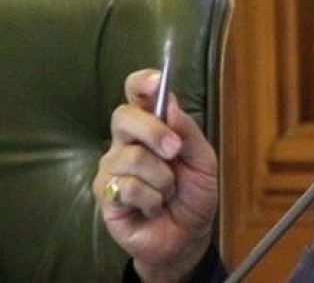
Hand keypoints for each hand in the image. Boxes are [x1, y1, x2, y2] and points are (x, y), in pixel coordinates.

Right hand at [93, 70, 218, 281]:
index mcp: (152, 126)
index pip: (137, 94)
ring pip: (131, 156)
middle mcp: (126, 141)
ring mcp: (112, 167)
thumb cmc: (194, 194)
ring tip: (168, 192)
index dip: (142, 83)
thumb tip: (170, 105)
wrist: (187, 235)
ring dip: (162, 178)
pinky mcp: (105, 193)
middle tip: (175, 151)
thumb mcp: (204, 161)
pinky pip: (127, 186)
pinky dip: (152, 198)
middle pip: (124, 116)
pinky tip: (154, 206)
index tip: (157, 83)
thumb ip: (188, 133)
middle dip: (154, 131)